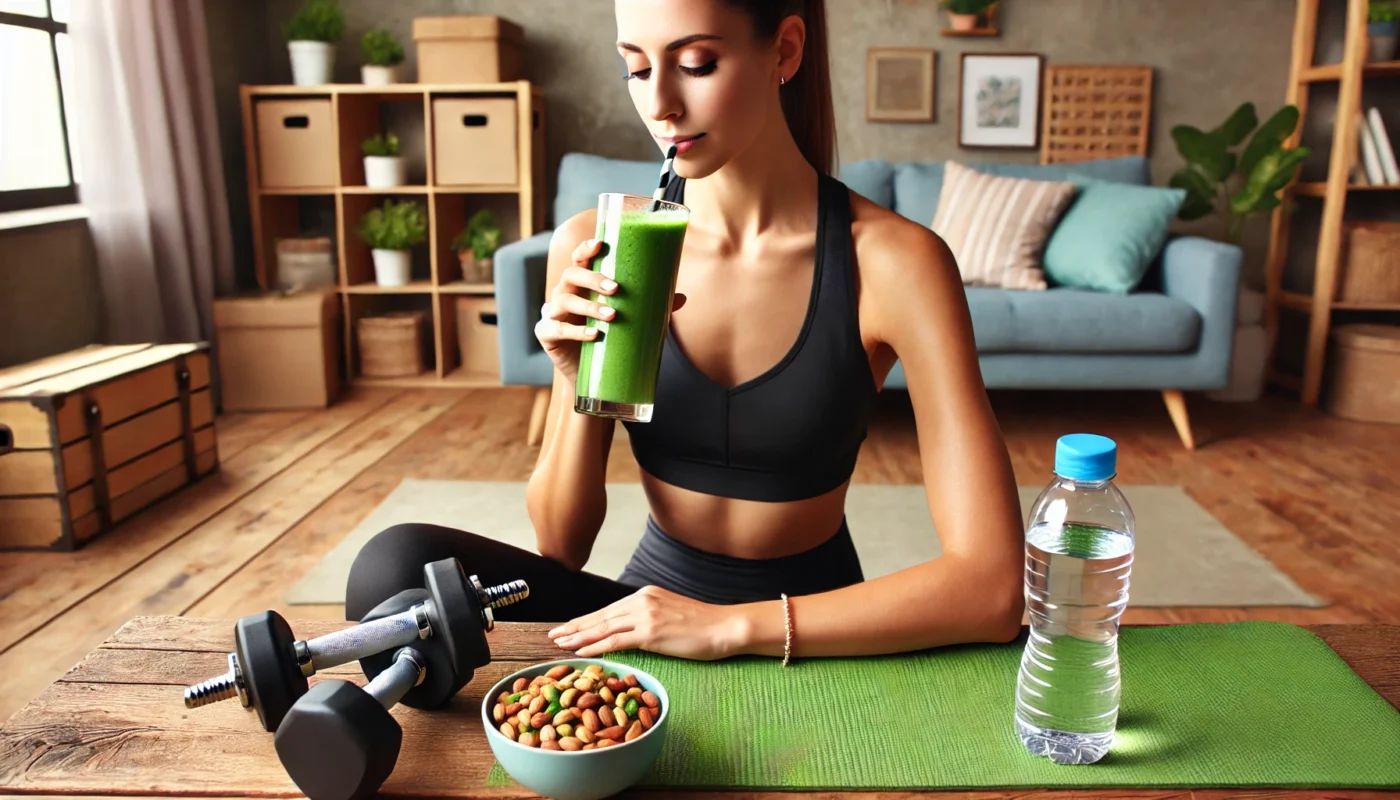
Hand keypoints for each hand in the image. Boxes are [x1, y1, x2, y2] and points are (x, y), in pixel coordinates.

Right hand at [535, 238, 685, 383]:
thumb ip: (650, 306)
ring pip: (565, 301)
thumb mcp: (628, 319)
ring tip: (612, 316)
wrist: (590, 374)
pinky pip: (557, 329)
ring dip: (589, 307)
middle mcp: (564, 293)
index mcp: (581, 283)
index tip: (600, 244)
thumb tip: (682, 298)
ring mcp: (553, 313)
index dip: (586, 249)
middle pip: (571, 275)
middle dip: (593, 279)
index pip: (579, 259)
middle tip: (616, 288)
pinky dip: (575, 332)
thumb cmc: (608, 337)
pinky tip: (593, 335)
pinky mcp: (547, 335)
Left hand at [547, 585, 742, 661]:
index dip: (586, 620)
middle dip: (575, 626)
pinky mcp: (651, 632)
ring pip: (604, 627)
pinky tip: (581, 652)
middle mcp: (642, 601)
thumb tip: (635, 630)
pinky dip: (596, 646)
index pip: (609, 610)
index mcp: (646, 595)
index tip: (568, 627)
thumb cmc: (703, 625)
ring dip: (579, 637)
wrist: (725, 626)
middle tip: (553, 634)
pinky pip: (616, 640)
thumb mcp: (671, 613)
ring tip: (560, 644)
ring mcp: (646, 615)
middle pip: (601, 616)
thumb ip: (650, 617)